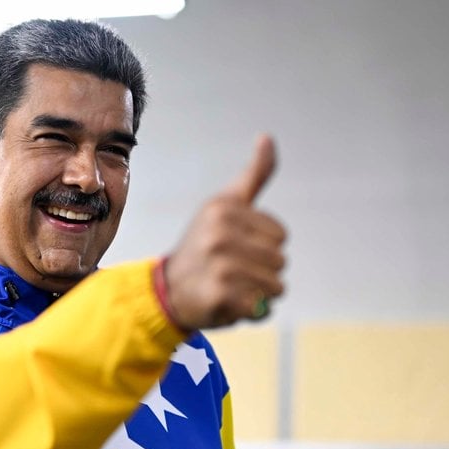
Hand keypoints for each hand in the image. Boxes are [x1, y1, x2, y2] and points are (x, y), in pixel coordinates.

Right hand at [164, 134, 286, 329]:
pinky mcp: (220, 297)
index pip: (281, 236)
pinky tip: (229, 304)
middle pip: (281, 261)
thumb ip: (253, 175)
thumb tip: (267, 136)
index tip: (236, 247)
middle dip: (264, 271)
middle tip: (232, 270)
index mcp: (223, 209)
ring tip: (232, 287)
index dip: (264, 246)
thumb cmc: (203, 245)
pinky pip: (262, 308)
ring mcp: (220, 266)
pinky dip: (252, 312)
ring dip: (261, 293)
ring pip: (277, 286)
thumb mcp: (224, 205)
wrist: (167, 290)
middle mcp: (220, 235)